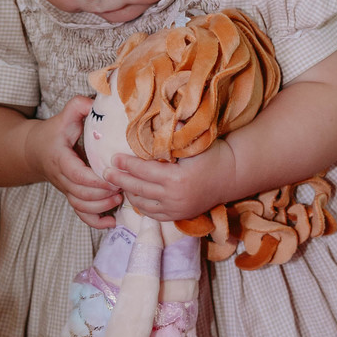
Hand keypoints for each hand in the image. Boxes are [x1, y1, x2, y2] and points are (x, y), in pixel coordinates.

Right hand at [28, 97, 122, 228]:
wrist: (34, 149)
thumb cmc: (54, 132)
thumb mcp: (65, 115)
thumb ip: (79, 106)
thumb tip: (97, 101)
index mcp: (61, 158)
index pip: (76, 175)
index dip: (95, 180)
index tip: (112, 176)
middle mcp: (62, 177)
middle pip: (80, 193)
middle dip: (103, 193)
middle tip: (123, 184)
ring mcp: (66, 189)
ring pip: (81, 206)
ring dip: (101, 206)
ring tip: (119, 198)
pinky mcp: (71, 196)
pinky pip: (81, 214)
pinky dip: (96, 222)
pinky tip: (112, 221)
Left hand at [112, 140, 237, 223]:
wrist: (232, 175)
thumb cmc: (212, 153)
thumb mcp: (193, 141)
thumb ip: (172, 134)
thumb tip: (154, 120)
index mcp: (176, 179)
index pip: (143, 171)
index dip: (126, 164)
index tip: (113, 157)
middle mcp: (174, 198)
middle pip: (138, 189)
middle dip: (120, 180)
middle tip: (105, 172)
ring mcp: (176, 210)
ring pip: (143, 204)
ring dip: (128, 193)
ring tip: (117, 182)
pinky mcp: (178, 216)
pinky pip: (153, 214)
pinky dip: (141, 204)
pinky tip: (133, 195)